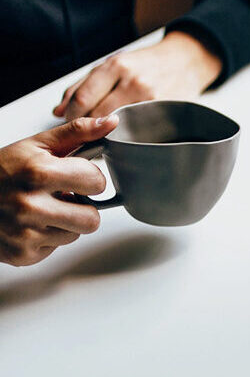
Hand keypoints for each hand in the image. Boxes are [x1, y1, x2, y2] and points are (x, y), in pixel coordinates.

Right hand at [0, 116, 117, 265]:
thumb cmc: (1, 170)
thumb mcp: (37, 145)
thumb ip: (77, 133)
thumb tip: (112, 122)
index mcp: (38, 173)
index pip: (97, 182)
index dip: (89, 178)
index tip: (74, 176)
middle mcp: (30, 205)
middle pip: (92, 218)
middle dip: (82, 207)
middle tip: (62, 197)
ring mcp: (25, 233)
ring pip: (75, 234)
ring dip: (65, 223)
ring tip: (43, 209)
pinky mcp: (21, 254)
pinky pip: (55, 248)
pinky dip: (47, 237)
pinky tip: (30, 224)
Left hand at [53, 31, 221, 120]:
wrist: (186, 60)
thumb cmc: (148, 63)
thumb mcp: (114, 64)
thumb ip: (83, 85)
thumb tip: (58, 111)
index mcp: (116, 65)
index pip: (83, 99)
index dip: (71, 116)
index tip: (70, 123)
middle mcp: (133, 81)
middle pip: (98, 115)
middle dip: (86, 128)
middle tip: (85, 134)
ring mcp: (151, 98)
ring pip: (118, 126)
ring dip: (106, 134)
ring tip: (104, 135)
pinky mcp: (165, 111)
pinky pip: (139, 130)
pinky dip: (128, 135)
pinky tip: (126, 134)